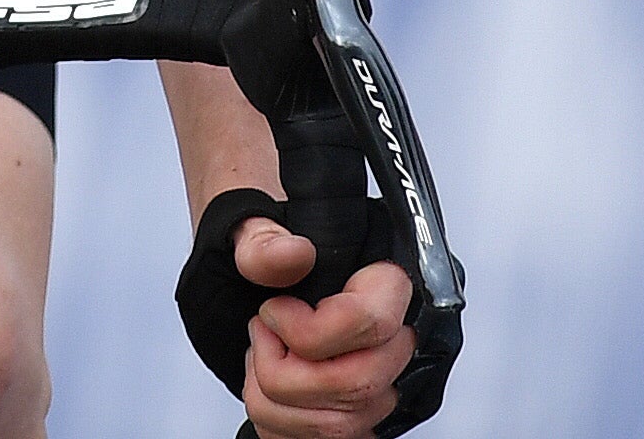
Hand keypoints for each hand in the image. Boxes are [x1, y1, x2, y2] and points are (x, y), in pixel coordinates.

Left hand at [228, 217, 416, 438]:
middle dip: (285, 368)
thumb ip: (262, 239)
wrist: (257, 262)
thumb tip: (294, 254)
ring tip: (263, 355)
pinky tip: (268, 383)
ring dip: (274, 397)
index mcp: (382, 281)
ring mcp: (378, 383)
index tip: (273, 310)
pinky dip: (277, 422)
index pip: (372, 322)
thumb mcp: (249, 225)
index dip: (310, 328)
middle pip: (355, 385)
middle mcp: (393, 339)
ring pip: (337, 425)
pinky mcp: (355, 414)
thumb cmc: (263, 246)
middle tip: (263, 334)